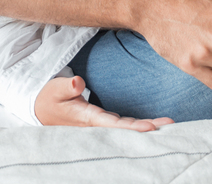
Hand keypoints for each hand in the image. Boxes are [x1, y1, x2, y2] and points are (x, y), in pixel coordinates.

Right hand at [34, 75, 173, 130]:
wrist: (41, 109)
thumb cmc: (49, 98)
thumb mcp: (54, 89)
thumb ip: (66, 86)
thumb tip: (77, 82)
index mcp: (86, 118)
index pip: (112, 124)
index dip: (131, 127)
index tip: (150, 127)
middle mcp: (96, 123)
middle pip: (125, 129)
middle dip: (147, 128)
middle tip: (170, 126)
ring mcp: (100, 123)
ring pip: (126, 127)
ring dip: (147, 126)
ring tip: (169, 125)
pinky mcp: (102, 120)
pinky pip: (124, 124)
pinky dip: (138, 124)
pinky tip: (154, 125)